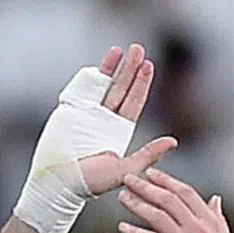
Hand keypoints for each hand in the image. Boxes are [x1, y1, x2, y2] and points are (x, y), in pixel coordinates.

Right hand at [79, 45, 176, 195]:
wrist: (59, 182)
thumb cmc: (92, 182)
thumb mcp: (126, 170)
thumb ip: (149, 154)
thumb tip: (173, 142)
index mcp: (119, 131)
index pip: (134, 102)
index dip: (141, 83)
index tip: (148, 65)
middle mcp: (105, 119)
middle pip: (121, 88)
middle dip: (130, 68)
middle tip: (138, 48)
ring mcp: (88, 113)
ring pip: (103, 85)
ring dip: (112, 67)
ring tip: (121, 49)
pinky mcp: (71, 110)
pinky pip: (82, 89)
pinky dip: (91, 75)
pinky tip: (100, 63)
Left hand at [117, 168, 233, 232]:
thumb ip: (218, 218)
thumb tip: (215, 200)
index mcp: (212, 222)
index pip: (186, 193)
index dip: (167, 180)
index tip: (153, 173)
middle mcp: (199, 229)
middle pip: (168, 199)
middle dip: (146, 186)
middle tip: (130, 179)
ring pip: (157, 216)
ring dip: (137, 204)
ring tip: (124, 197)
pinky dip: (134, 232)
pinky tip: (123, 227)